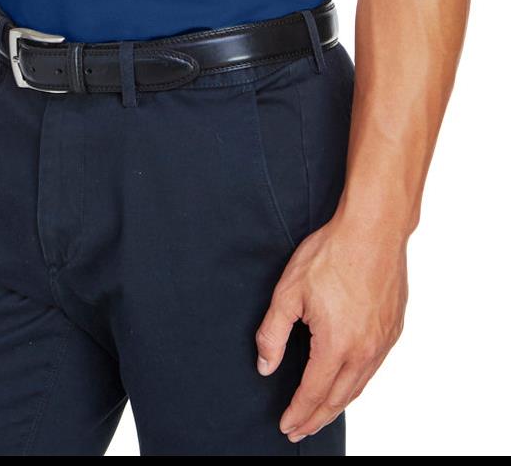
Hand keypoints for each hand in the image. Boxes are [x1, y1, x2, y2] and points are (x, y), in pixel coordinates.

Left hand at [255, 210, 408, 441]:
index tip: (286, 426)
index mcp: (336, 345)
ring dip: (337, 405)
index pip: (313, 393)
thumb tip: (265, 366)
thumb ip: (273, 333)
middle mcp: (364, 350)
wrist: (374, 228)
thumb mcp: (289, 291)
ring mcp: (383, 341)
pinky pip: (373, 368)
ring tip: (320, 414)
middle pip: (338, 399)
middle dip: (316, 418)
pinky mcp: (393, 328)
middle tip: (300, 431)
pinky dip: (357, 384)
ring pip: (359, 386)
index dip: (298, 413)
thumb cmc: (332, 253)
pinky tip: (347, 382)